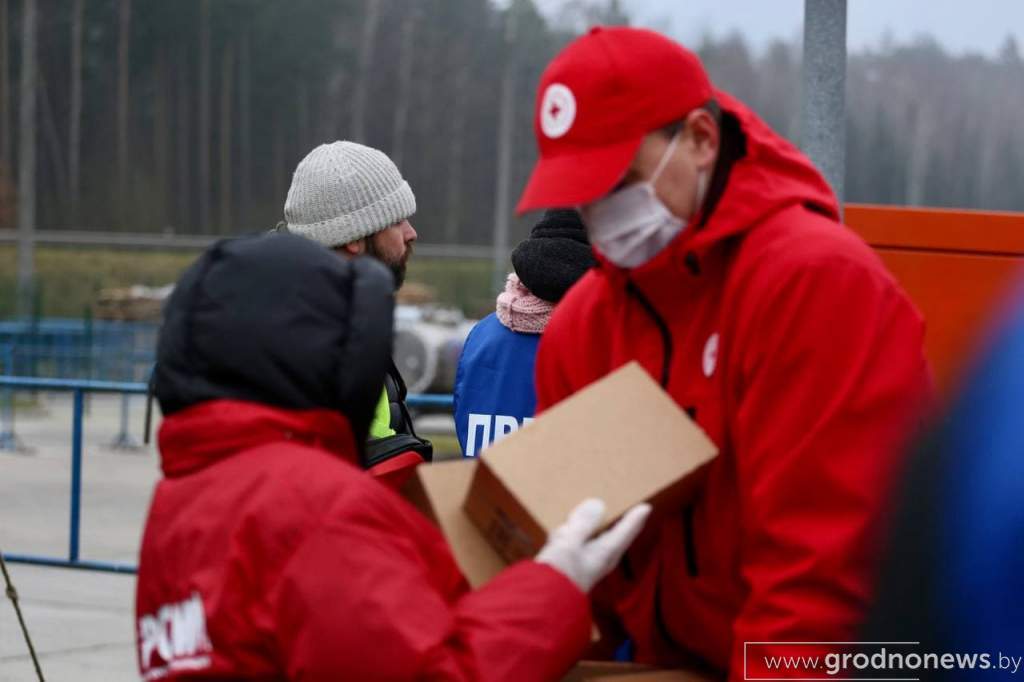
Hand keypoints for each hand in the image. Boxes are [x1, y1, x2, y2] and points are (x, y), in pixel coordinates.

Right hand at [535, 498, 651, 591]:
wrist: (541, 605)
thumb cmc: (557, 576)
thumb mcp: (569, 544)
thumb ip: (583, 524)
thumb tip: (598, 503)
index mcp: (604, 554)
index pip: (625, 532)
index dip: (635, 518)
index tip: (646, 507)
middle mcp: (597, 560)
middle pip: (611, 536)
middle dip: (618, 524)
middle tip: (629, 512)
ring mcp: (582, 565)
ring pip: (590, 540)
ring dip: (586, 528)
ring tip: (585, 515)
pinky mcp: (567, 569)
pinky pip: (572, 547)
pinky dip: (568, 537)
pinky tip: (557, 534)